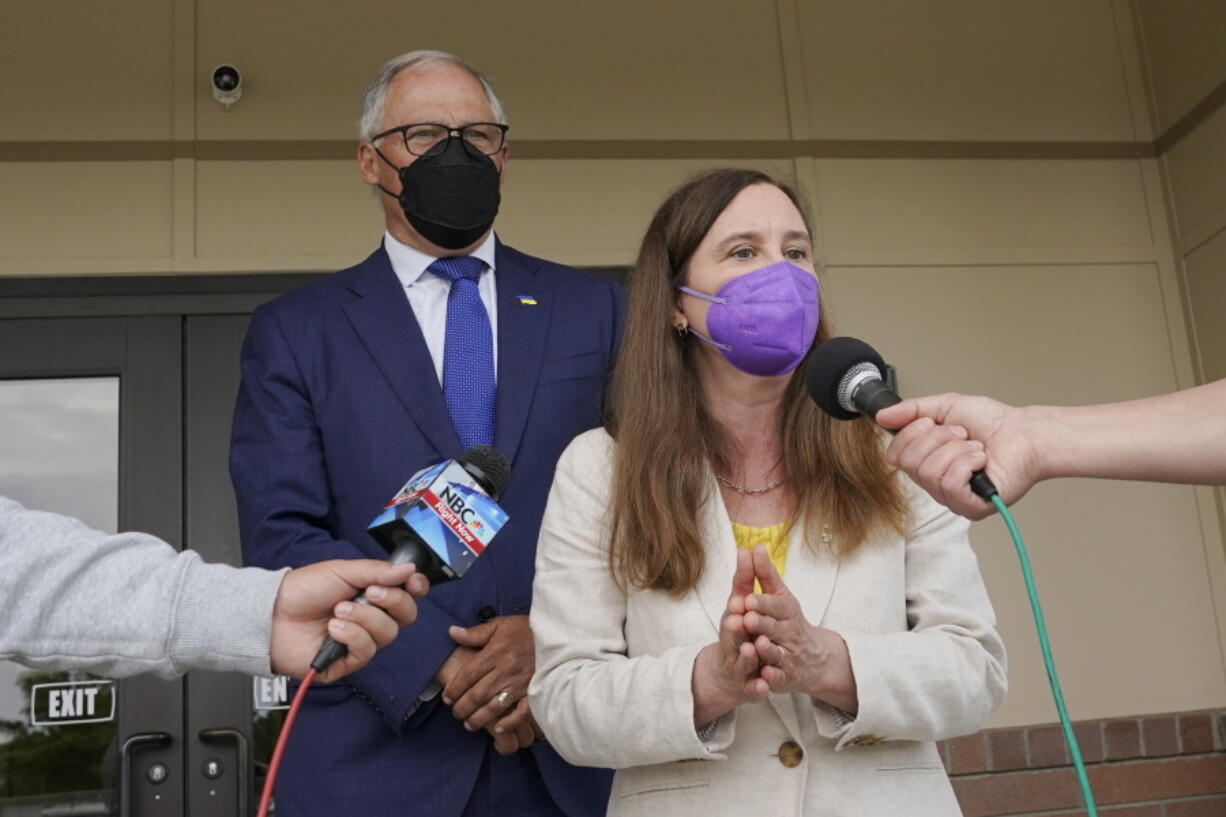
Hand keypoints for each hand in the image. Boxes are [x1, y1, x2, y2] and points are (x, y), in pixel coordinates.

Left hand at [269, 560, 428, 682]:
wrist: (272, 613)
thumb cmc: (304, 590)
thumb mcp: (342, 571)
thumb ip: (378, 571)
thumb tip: (409, 569)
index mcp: (373, 593)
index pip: (408, 594)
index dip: (416, 588)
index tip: (412, 582)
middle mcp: (371, 618)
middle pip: (406, 615)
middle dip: (392, 601)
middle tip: (370, 593)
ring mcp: (360, 640)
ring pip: (388, 633)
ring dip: (364, 618)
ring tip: (338, 611)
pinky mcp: (347, 661)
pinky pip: (367, 651)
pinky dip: (352, 636)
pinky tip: (333, 630)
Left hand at [443, 615, 536, 752]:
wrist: (558, 634)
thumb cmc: (527, 630)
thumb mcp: (500, 625)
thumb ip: (475, 633)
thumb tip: (452, 632)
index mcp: (495, 652)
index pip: (467, 675)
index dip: (454, 688)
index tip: (447, 697)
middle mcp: (506, 670)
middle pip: (477, 694)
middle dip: (462, 707)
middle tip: (456, 713)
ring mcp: (521, 683)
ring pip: (494, 706)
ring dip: (479, 718)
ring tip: (470, 724)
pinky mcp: (534, 692)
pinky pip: (520, 712)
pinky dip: (509, 722)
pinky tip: (498, 728)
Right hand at [691, 548, 768, 725]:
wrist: (728, 673)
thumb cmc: (738, 630)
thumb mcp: (741, 604)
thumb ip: (745, 579)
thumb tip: (749, 547)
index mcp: (732, 623)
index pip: (734, 613)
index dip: (738, 607)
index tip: (743, 599)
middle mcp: (732, 645)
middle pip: (734, 638)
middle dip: (738, 629)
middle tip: (744, 621)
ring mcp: (739, 668)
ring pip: (744, 663)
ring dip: (747, 657)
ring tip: (753, 649)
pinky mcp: (749, 687)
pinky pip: (754, 689)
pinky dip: (758, 687)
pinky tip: (766, 685)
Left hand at [742, 545, 856, 712]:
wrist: (813, 658)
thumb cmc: (787, 620)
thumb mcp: (778, 596)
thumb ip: (764, 574)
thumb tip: (754, 545)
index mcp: (787, 611)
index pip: (776, 605)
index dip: (763, 603)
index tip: (748, 598)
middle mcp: (789, 633)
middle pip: (774, 628)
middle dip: (761, 624)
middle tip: (747, 618)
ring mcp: (788, 656)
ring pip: (776, 654)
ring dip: (766, 650)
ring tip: (755, 645)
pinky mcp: (784, 677)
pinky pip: (778, 678)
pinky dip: (772, 678)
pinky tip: (764, 676)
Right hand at [877, 393, 1042, 519]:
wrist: (1026, 434)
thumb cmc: (993, 423)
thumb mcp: (945, 406)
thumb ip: (911, 410)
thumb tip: (882, 416)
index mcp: (926, 460)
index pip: (895, 456)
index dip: (911, 435)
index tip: (933, 422)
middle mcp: (935, 482)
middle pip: (910, 464)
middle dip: (938, 439)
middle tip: (962, 434)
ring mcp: (951, 497)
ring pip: (930, 472)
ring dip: (957, 450)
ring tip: (975, 447)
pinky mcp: (969, 507)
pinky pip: (949, 484)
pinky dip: (967, 463)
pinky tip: (981, 460)